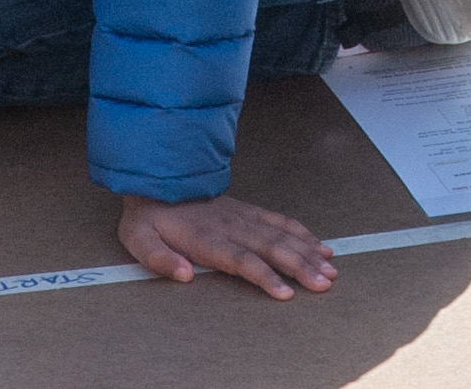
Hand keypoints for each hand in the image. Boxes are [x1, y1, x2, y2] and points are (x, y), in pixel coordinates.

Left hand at [118, 193, 336, 300]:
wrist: (152, 178)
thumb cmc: (147, 217)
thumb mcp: (139, 239)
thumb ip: (159, 258)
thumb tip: (183, 274)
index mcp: (207, 239)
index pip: (241, 259)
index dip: (264, 276)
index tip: (286, 293)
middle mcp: (230, 227)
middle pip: (270, 248)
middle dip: (299, 266)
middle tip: (325, 284)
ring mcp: (240, 216)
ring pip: (279, 235)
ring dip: (306, 252)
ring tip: (331, 269)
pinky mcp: (244, 209)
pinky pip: (276, 219)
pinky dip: (299, 231)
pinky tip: (318, 244)